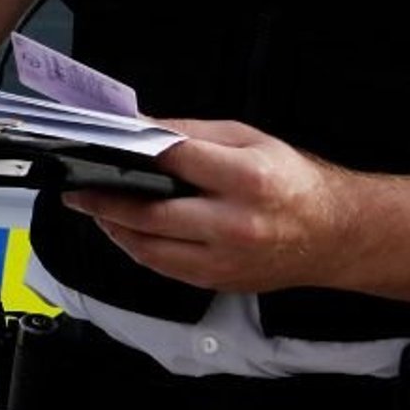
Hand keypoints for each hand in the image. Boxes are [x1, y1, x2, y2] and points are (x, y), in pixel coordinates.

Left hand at [63, 119, 356, 293]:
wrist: (334, 235)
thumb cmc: (291, 181)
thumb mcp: (249, 138)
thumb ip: (193, 133)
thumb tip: (142, 128)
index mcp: (246, 178)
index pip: (172, 161)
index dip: (130, 150)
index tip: (100, 144)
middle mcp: (234, 224)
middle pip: (149, 213)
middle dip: (103, 200)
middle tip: (75, 189)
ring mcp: (224, 259)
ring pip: (147, 248)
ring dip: (112, 228)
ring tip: (93, 207)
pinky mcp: (218, 281)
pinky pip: (161, 267)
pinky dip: (135, 247)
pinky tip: (123, 229)